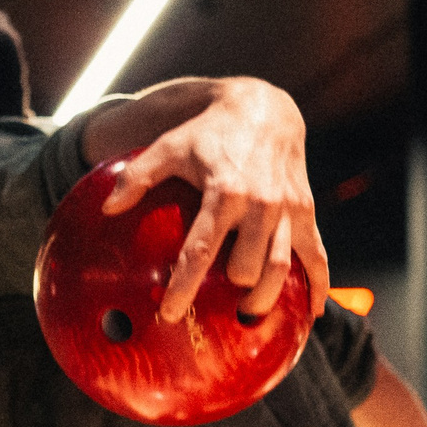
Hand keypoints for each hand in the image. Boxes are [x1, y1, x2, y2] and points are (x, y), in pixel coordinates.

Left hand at [100, 77, 329, 322]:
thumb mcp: (169, 146)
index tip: (170, 314)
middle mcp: (260, 205)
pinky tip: (312, 312)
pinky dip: (318, 285)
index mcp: (224, 192)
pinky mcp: (306, 212)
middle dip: (232, 294)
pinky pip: (317, 256)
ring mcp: (287, 210)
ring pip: (281, 267)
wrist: (265, 109)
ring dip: (268, 299)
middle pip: (247, 266)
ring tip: (249, 317)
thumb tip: (107, 207)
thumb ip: (137, 177)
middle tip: (216, 314)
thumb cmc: (209, 132)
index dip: (184, 286)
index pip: (201, 250)